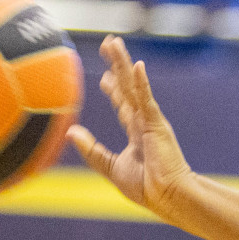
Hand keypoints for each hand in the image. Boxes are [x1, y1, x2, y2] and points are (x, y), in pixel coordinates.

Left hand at [68, 35, 195, 220]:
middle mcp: (144, 122)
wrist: (168, 197)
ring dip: (123, 63)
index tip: (104, 77)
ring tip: (114, 43)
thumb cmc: (146, 188)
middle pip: (127, 87)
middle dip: (117, 65)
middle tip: (108, 44)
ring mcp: (150, 120)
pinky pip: (146, 99)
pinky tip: (136, 65)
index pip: (123, 105)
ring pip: (133, 86)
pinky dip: (141, 82)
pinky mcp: (156, 124)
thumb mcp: (110, 167)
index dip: (113, 89)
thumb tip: (70, 131)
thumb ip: (91, 149)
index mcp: (137, 133)